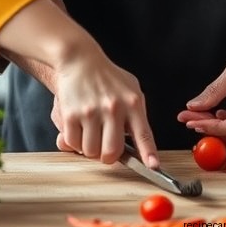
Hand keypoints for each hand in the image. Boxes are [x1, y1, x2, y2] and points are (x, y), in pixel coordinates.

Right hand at [49, 44, 157, 166]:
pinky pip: (72, 143)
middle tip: (105, 146)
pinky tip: (77, 126)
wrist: (80, 59)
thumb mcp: (130, 89)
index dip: (148, 153)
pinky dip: (73, 141)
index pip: (143, 133)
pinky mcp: (71, 114)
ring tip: (90, 130)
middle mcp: (113, 108)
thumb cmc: (107, 77)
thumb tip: (140, 145)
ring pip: (91, 151)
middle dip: (108, 157)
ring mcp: (91, 111)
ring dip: (89, 147)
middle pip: (112, 153)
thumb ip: (137, 114)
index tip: (153, 167)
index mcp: (132, 102)